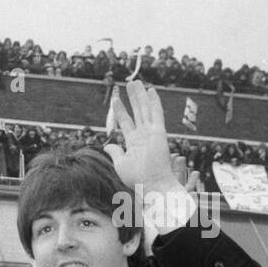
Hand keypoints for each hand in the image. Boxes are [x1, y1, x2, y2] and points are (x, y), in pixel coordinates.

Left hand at [102, 80, 178, 194]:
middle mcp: (143, 135)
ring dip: (140, 95)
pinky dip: (154, 102)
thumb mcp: (121, 164)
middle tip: (130, 83)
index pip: (126, 121)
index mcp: (134, 142)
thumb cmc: (137, 179)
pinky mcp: (159, 132)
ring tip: (135, 82)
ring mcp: (151, 132)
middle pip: (137, 111)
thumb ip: (115, 152)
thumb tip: (108, 145)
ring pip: (145, 109)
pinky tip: (151, 90)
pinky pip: (156, 113)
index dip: (121, 110)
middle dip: (133, 98)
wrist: (151, 185)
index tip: (115, 99)